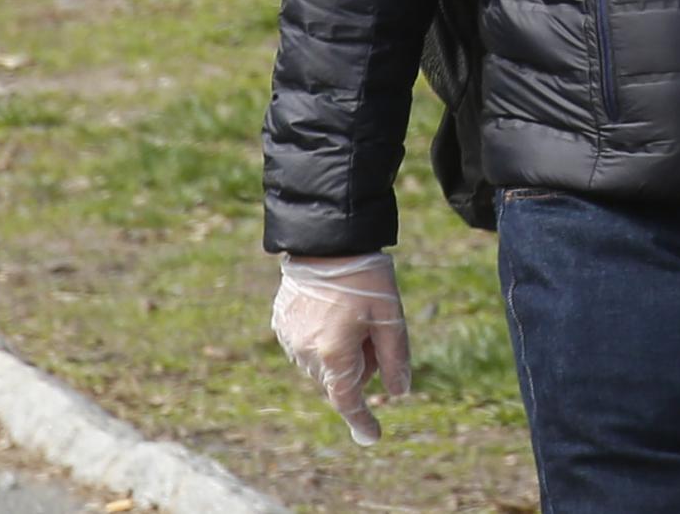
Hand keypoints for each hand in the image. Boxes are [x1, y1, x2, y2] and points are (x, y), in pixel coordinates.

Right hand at [270, 252, 410, 444]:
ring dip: (341, 354)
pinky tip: (335, 312)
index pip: (348, 400)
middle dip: (360, 366)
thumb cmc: (366, 278)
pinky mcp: (281, 324)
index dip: (362, 420)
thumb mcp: (391, 317)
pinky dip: (324, 341)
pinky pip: (306, 346)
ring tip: (354, 315)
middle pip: (338, 379)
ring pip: (321, 364)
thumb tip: (398, 393)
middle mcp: (306, 352)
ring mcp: (289, 339)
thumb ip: (395, 359)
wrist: (327, 242)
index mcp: (334, 353)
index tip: (372, 437)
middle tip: (374, 331)